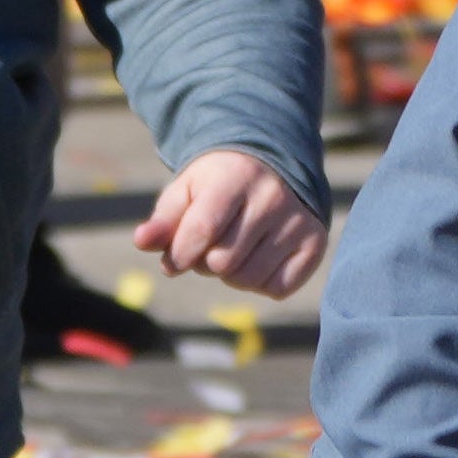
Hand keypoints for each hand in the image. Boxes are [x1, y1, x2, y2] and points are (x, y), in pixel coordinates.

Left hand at [136, 145, 329, 300]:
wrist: (273, 169)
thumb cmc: (218, 186)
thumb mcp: (187, 192)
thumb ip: (163, 219)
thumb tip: (141, 241)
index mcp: (236, 177)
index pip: (203, 229)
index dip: (182, 254)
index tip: (175, 261)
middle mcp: (273, 197)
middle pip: (223, 261)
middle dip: (207, 262)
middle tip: (212, 245)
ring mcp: (298, 221)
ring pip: (248, 279)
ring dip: (232, 275)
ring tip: (234, 251)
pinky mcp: (315, 243)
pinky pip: (278, 289)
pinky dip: (260, 283)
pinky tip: (259, 259)